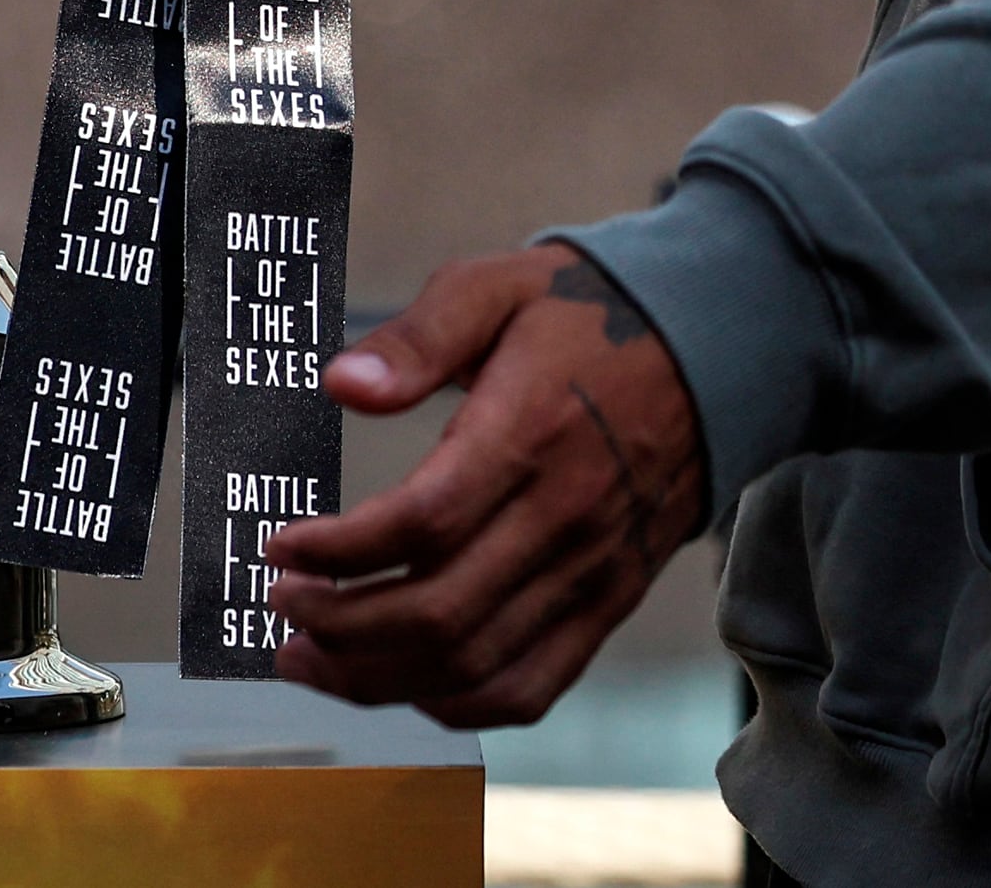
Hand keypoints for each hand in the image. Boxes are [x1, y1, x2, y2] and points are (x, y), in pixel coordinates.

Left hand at [263, 244, 708, 727]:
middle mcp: (564, 518)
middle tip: (281, 606)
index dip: (337, 551)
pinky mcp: (608, 604)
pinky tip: (400, 682)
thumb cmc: (589, 317)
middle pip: (439, 613)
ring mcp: (591, 572)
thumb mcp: (496, 287)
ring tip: (311, 657)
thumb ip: (419, 336)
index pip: (421, 524)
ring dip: (379, 678)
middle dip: (340, 625)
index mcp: (530, 434)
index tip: (279, 547)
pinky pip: (532, 687)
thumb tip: (344, 384)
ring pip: (475, 666)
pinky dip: (457, 702)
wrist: (711, 352)